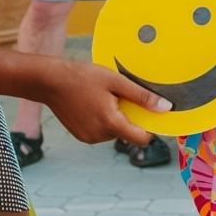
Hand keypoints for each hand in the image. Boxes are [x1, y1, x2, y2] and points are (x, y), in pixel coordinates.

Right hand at [38, 58, 169, 146]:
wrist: (50, 82)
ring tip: (105, 98)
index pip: (141, 138)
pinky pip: (101, 131)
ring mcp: (88, 137)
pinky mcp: (81, 136)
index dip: (151, 127)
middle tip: (121, 96)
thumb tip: (165, 107)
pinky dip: (104, 120)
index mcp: (110, 123)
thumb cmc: (83, 77)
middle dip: (130, 117)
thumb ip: (142, 96)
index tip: (152, 113)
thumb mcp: (117, 82)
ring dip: (116, 118)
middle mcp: (99, 135)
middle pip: (128, 133)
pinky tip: (95, 104)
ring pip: (114, 132)